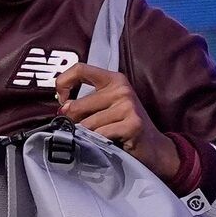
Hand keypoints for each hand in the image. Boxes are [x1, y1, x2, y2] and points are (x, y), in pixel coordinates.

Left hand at [53, 62, 179, 181]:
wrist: (153, 147)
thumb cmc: (125, 127)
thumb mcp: (106, 108)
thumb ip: (86, 103)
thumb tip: (63, 108)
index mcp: (114, 79)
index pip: (79, 69)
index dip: (63, 82)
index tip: (62, 100)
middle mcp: (121, 89)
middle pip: (78, 105)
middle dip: (74, 122)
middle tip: (84, 130)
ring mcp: (128, 106)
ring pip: (87, 124)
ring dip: (88, 136)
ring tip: (100, 137)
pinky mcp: (132, 124)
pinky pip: (100, 135)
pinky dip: (99, 143)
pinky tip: (109, 143)